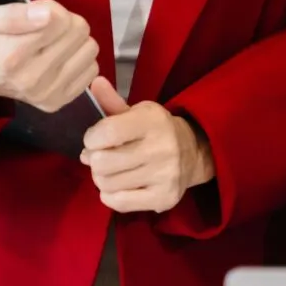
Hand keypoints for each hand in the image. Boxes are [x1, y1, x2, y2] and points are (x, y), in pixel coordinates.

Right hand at [0, 0, 99, 112]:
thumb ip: (14, 14)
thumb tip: (48, 15)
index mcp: (12, 56)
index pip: (60, 19)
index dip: (50, 8)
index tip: (34, 13)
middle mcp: (31, 79)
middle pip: (79, 31)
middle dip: (64, 21)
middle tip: (43, 27)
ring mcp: (46, 94)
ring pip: (90, 49)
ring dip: (74, 39)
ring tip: (51, 42)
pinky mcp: (56, 102)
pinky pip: (91, 70)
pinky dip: (79, 58)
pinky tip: (59, 58)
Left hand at [79, 83, 215, 213]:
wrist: (194, 153)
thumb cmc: (156, 131)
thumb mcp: (138, 112)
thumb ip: (112, 102)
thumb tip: (95, 82)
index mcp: (152, 121)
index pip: (107, 133)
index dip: (91, 138)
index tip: (94, 139)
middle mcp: (161, 148)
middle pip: (102, 163)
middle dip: (94, 160)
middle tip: (100, 157)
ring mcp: (165, 176)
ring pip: (107, 184)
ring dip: (101, 178)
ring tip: (110, 170)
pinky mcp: (164, 198)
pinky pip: (119, 203)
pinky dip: (111, 195)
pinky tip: (119, 185)